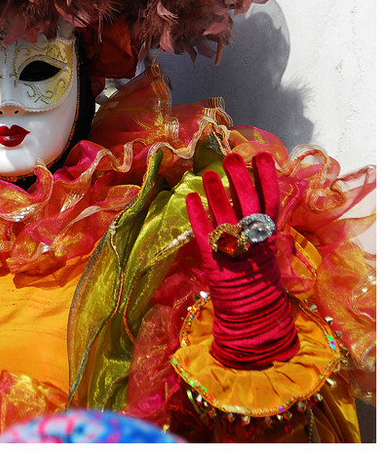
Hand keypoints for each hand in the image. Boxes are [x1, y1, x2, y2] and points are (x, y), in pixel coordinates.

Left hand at [185, 152, 297, 368]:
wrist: (253, 307)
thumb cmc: (258, 271)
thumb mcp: (265, 243)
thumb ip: (259, 220)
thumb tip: (250, 188)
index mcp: (269, 233)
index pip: (271, 199)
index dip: (267, 177)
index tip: (263, 155)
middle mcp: (253, 237)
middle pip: (248, 202)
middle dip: (239, 177)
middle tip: (231, 157)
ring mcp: (233, 247)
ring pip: (225, 214)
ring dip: (216, 192)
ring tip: (207, 172)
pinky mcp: (213, 256)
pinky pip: (204, 232)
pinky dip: (197, 214)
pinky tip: (191, 197)